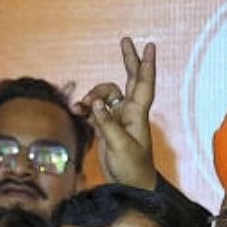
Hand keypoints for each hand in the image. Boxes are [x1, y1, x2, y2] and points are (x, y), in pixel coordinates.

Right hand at [77, 37, 158, 189]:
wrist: (130, 186)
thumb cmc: (132, 168)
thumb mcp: (120, 146)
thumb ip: (107, 123)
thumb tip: (96, 104)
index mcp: (137, 114)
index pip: (143, 83)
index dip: (146, 64)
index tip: (149, 45)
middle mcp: (129, 112)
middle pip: (129, 79)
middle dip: (128, 59)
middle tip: (125, 40)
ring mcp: (117, 119)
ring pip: (105, 95)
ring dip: (93, 95)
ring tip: (82, 104)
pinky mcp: (106, 128)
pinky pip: (94, 110)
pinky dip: (86, 108)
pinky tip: (77, 110)